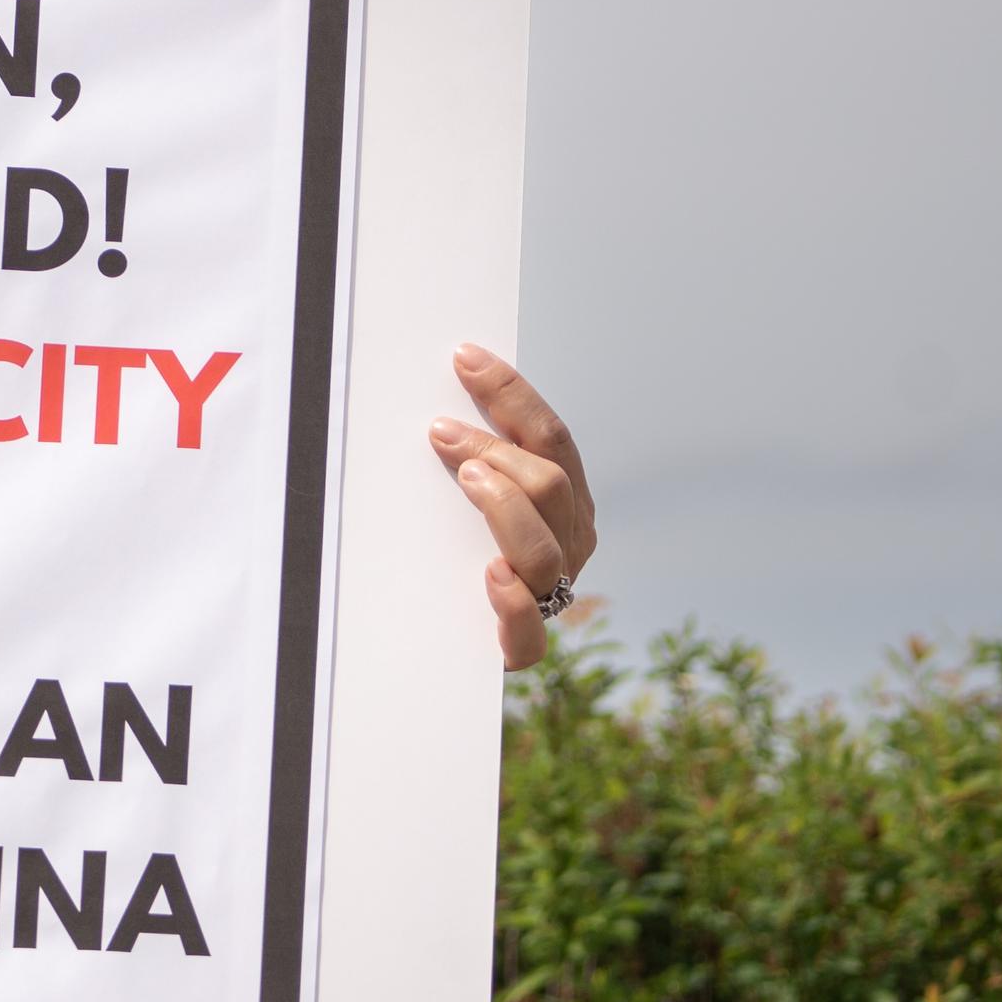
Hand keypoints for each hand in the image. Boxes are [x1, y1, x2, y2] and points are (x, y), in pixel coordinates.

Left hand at [430, 344, 598, 671]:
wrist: (455, 636)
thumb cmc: (460, 545)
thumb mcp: (476, 492)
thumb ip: (471, 455)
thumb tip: (434, 396)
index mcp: (564, 499)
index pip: (549, 436)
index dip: (511, 392)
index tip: (463, 357)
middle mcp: (568, 541)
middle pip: (549, 483)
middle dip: (497, 448)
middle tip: (442, 431)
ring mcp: (550, 592)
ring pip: (543, 547)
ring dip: (505, 506)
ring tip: (467, 478)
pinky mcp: (521, 644)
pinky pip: (528, 634)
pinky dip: (510, 601)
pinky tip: (490, 575)